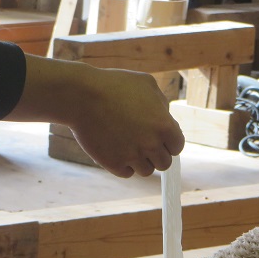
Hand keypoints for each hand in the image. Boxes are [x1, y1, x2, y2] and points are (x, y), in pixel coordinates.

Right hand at [67, 67, 185, 177]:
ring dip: (140, 161)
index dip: (168, 142)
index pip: (177, 147)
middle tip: (142, 142)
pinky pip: (127, 173)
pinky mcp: (113, 164)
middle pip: (164, 163)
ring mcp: (132, 157)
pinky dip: (123, 165)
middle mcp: (151, 145)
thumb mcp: (146, 84)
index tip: (158, 137)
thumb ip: (162, 103)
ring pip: (145, 171)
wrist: (81, 95)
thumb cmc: (113, 85)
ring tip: (127, 145)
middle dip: (155, 154)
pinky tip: (116, 150)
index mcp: (164, 126)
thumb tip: (166, 118)